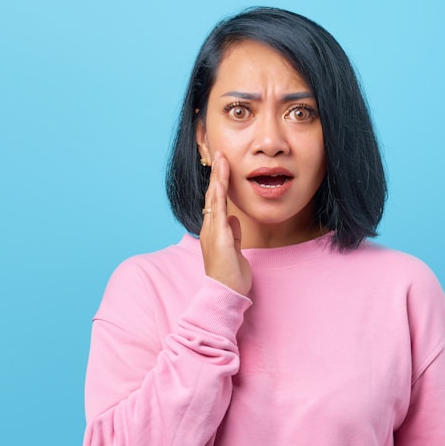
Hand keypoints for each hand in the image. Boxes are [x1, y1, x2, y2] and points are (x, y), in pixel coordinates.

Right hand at [199, 152, 251, 295]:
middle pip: (212, 195)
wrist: (225, 293)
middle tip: (219, 152)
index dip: (219, 181)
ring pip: (213, 199)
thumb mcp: (235, 249)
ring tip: (220, 159)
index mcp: (214, 230)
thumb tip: (235, 220)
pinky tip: (220, 182)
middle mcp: (209, 228)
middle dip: (216, 173)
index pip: (216, 200)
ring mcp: (212, 232)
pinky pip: (218, 212)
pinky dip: (218, 196)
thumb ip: (234, 233)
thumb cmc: (230, 275)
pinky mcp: (218, 238)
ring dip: (217, 178)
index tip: (223, 164)